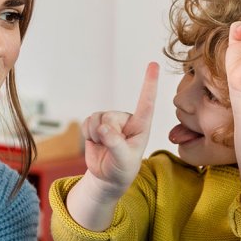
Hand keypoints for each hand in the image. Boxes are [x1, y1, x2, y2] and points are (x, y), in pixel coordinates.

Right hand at [81, 62, 158, 195]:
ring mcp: (111, 119)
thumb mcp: (123, 160)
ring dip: (96, 135)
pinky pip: (87, 122)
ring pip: (97, 118)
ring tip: (104, 146)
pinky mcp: (97, 122)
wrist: (107, 176)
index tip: (154, 64)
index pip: (146, 102)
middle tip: (111, 149)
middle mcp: (126, 119)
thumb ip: (115, 144)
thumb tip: (103, 128)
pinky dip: (88, 135)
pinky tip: (96, 142)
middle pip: (110, 117)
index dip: (150, 83)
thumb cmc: (122, 169)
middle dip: (106, 135)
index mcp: (141, 126)